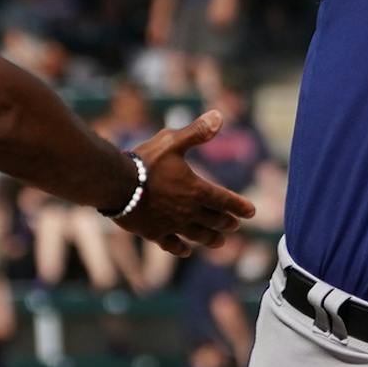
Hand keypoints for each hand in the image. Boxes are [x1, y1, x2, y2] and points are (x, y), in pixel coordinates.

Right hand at [119, 110, 256, 256]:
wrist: (116, 184)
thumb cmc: (145, 161)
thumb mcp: (172, 141)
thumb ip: (197, 132)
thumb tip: (219, 115)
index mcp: (196, 190)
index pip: (225, 200)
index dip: (240, 206)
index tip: (251, 212)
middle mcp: (188, 211)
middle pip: (214, 220)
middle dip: (226, 222)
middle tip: (235, 225)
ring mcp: (172, 225)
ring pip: (198, 236)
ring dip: (211, 239)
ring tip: (219, 242)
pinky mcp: (154, 233)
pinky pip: (172, 245)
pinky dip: (181, 249)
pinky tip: (186, 251)